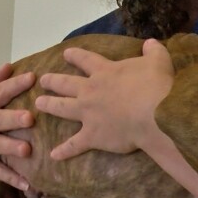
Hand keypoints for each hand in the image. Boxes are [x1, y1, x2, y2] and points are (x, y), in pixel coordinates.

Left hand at [36, 39, 173, 160]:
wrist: (155, 113)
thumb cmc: (157, 85)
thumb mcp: (159, 61)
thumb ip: (153, 51)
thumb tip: (150, 43)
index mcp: (105, 72)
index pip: (86, 60)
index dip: (75, 56)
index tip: (65, 54)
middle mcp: (91, 91)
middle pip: (66, 84)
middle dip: (53, 81)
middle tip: (43, 80)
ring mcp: (88, 114)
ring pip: (62, 108)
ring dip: (49, 106)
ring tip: (38, 104)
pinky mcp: (92, 135)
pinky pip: (74, 145)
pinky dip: (64, 151)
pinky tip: (53, 155)